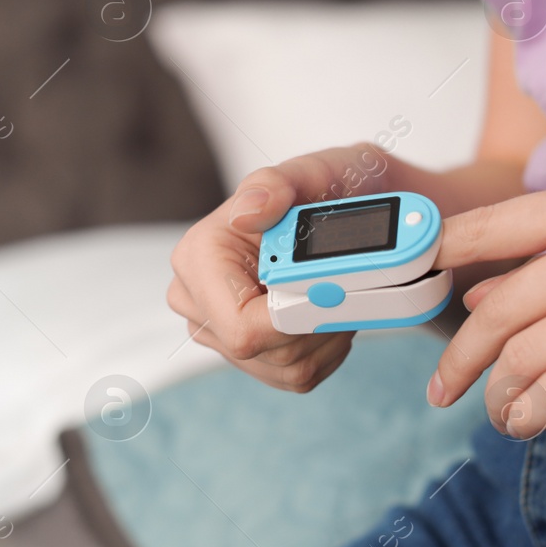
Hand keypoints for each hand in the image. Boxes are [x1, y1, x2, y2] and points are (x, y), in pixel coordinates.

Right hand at [167, 145, 391, 390]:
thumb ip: (277, 184)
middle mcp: (197, 300)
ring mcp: (219, 334)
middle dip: (318, 325)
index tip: (336, 296)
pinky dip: (327, 348)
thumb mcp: (312, 171)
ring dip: (329, 336)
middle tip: (348, 285)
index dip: (295, 322)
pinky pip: (298, 375)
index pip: (241, 327)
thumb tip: (250, 212)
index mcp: (199, 256)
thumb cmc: (326, 189)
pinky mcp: (249, 358)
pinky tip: (329, 311)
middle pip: (268, 350)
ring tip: (338, 290)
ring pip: (289, 367)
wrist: (347, 211)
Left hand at [427, 175, 545, 437]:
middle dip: (458, 357)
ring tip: (499, 414)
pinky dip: (531, 414)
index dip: (431, 267)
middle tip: (441, 388)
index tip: (409, 303)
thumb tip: (475, 295)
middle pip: (493, 307)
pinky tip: (527, 424)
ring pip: (523, 354)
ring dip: (498, 396)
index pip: (483, 228)